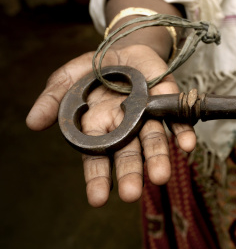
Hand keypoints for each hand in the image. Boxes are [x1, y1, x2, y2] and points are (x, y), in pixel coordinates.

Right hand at [26, 45, 195, 206]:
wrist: (125, 49)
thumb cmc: (95, 71)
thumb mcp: (68, 79)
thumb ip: (53, 99)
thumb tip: (33, 123)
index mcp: (99, 127)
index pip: (98, 158)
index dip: (98, 178)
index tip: (98, 199)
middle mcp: (126, 127)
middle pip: (129, 154)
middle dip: (131, 174)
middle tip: (132, 194)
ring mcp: (148, 115)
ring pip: (154, 140)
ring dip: (159, 158)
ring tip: (161, 177)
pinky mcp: (168, 100)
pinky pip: (178, 118)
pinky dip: (183, 132)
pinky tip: (188, 145)